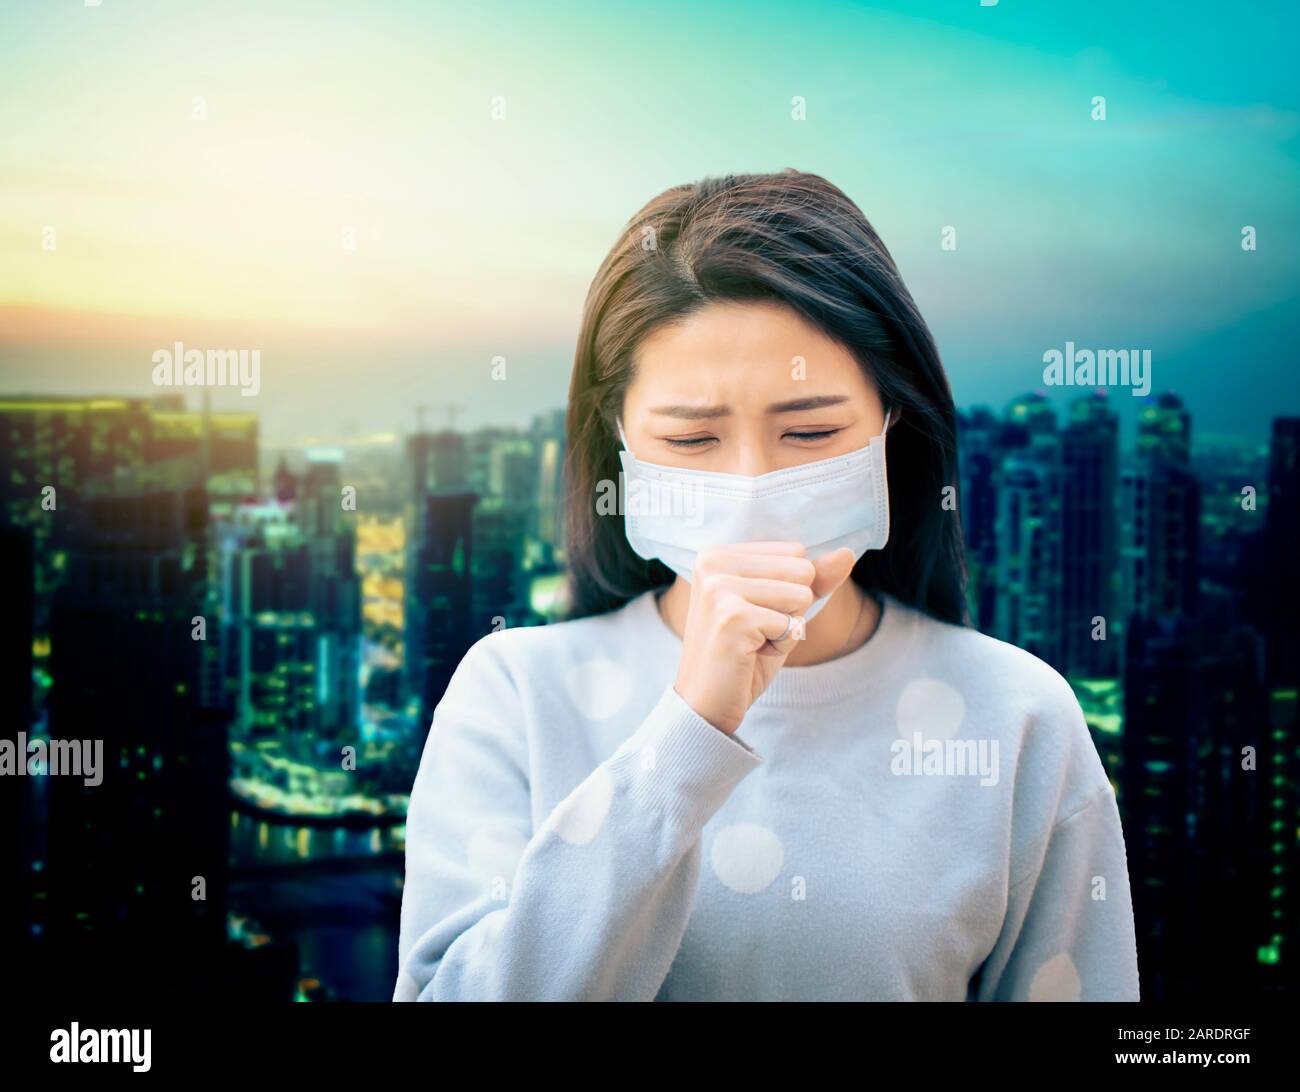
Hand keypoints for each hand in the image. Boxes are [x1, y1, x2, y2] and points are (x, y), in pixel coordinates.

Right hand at [673, 542, 856, 733]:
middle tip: (755, 632)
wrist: (706, 704)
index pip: (796, 553)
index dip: (788, 590)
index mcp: (719, 554)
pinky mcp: (733, 617)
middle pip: (802, 570)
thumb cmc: (743, 655)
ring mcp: (720, 589)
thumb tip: (846, 553)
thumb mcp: (781, 609)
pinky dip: (781, 646)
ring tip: (753, 643)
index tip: (753, 615)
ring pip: (801, 595)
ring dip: (787, 628)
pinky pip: (793, 624)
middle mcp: (713, 563)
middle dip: (791, 608)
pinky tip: (750, 655)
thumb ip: (812, 579)